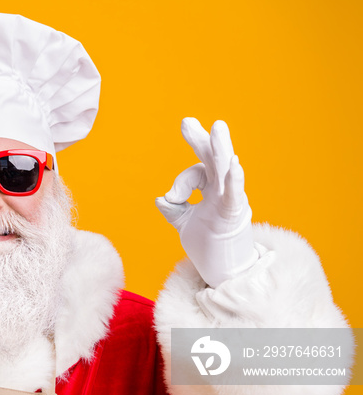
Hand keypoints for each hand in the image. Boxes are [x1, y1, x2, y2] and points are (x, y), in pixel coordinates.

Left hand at [155, 118, 258, 286]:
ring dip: (219, 148)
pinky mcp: (232, 215)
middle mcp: (222, 190)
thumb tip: (160, 198)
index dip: (180, 184)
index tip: (172, 198)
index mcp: (212, 189)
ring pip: (224, 169)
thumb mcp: (184, 222)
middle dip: (200, 139)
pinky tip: (234, 164)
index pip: (195, 173)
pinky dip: (234, 180)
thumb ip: (173, 208)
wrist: (224, 272)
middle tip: (185, 122)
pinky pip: (233, 194)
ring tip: (217, 127)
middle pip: (212, 159)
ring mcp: (229, 201)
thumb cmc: (209, 243)